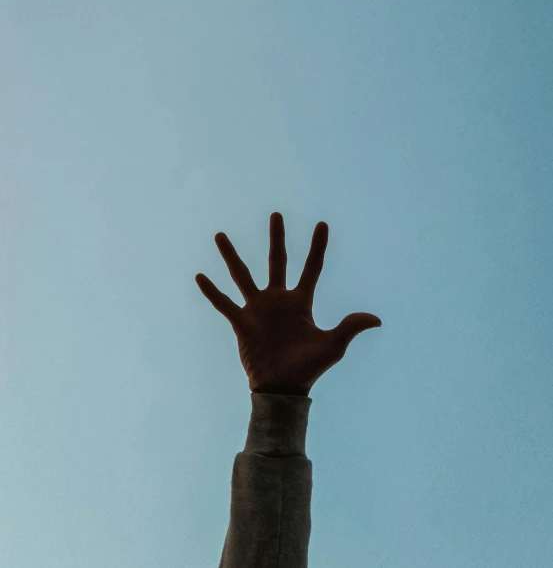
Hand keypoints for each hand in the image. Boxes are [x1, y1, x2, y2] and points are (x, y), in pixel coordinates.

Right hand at [195, 212, 381, 395]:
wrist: (282, 389)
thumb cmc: (308, 368)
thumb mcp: (332, 346)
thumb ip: (349, 327)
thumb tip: (376, 319)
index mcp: (301, 302)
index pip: (311, 268)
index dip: (317, 247)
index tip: (322, 224)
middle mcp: (278, 300)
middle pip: (277, 261)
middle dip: (277, 238)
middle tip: (276, 215)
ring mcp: (258, 309)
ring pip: (242, 276)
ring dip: (231, 256)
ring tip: (220, 235)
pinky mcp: (241, 323)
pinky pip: (224, 304)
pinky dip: (212, 292)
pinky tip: (200, 276)